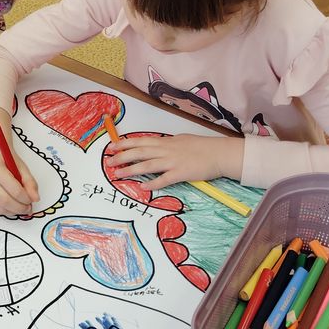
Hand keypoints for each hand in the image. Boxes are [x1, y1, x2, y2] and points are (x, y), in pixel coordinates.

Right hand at [0, 156, 38, 216]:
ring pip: (0, 208)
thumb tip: (35, 199)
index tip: (32, 200)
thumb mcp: (22, 168)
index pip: (15, 190)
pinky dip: (8, 211)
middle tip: (29, 207)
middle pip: (5, 201)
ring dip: (14, 211)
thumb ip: (30, 183)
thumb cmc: (7, 161)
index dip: (26, 198)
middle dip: (20, 208)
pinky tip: (14, 207)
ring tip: (23, 208)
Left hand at [106, 134, 243, 190]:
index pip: (141, 141)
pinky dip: (153, 184)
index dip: (125, 143)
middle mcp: (166, 150)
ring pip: (148, 165)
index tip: (112, 146)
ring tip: (118, 174)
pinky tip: (143, 188)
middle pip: (140, 152)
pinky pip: (164, 179)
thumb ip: (168, 143)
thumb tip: (157, 145)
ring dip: (131, 170)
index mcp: (166, 141)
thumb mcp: (182, 140)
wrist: (219, 153)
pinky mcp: (181, 173)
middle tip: (110, 161)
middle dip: (122, 156)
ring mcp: (173, 162)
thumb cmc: (202, 146)